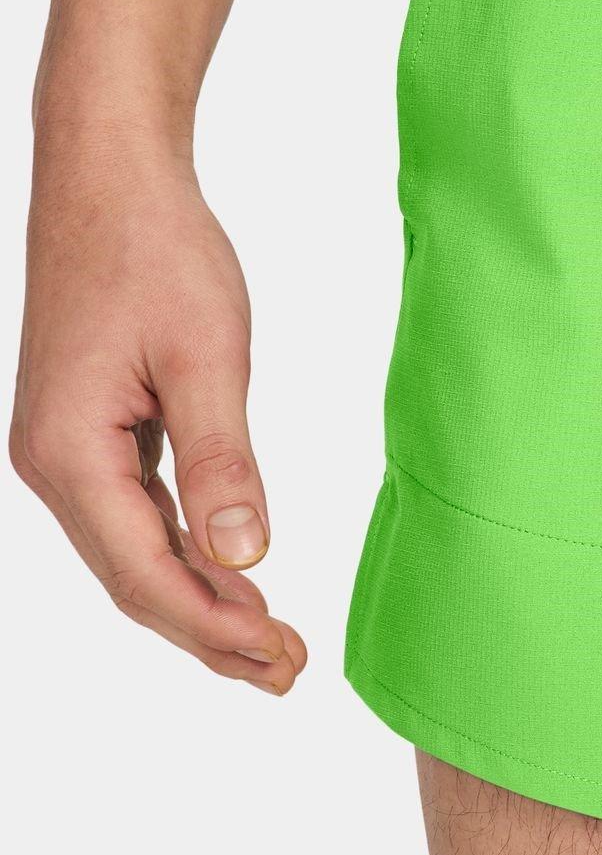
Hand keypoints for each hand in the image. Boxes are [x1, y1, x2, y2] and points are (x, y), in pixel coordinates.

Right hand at [11, 130, 305, 690]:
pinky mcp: (93, 431)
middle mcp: (55, 464)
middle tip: (293, 675)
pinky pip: (140, 516)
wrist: (112, 179)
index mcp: (69, 455)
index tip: (286, 659)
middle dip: (213, 635)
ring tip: (273, 645)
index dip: (217, 629)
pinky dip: (190, 555)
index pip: (147, 576)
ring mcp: (69, 450)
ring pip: (138, 554)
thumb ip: (224, 461)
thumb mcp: (206, 357)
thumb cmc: (157, 253)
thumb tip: (244, 557)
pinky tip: (234, 577)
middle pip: (137, 581)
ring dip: (205, 603)